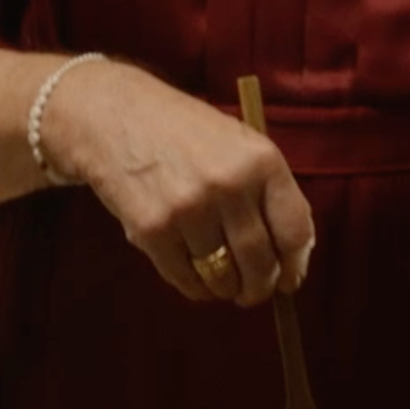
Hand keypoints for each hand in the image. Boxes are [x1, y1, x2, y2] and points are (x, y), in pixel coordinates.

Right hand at [41, 61, 314, 307]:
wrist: (115, 116)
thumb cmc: (184, 132)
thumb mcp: (238, 143)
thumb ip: (267, 191)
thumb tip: (293, 254)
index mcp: (261, 160)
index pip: (295, 231)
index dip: (295, 266)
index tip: (289, 281)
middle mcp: (230, 185)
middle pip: (260, 263)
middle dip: (259, 287)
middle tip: (253, 292)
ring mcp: (189, 210)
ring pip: (223, 277)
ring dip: (226, 289)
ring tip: (222, 282)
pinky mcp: (152, 230)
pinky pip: (185, 279)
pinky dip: (195, 287)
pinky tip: (195, 275)